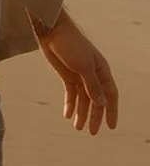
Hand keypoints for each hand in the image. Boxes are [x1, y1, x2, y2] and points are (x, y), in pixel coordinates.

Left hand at [37, 11, 117, 134]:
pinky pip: (70, 94)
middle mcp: (93, 76)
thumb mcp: (83, 66)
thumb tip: (102, 103)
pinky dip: (70, 104)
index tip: (111, 126)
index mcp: (102, 71)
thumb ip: (92, 85)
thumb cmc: (72, 45)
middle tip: (92, 132)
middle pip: (96, 100)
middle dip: (95, 117)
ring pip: (83, 99)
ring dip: (81, 113)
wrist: (53, 32)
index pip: (110, 95)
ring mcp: (80, 76)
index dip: (112, 111)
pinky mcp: (67, 76)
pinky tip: (67, 115)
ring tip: (78, 127)